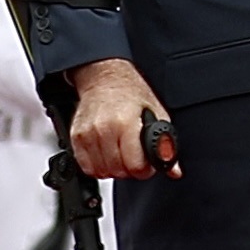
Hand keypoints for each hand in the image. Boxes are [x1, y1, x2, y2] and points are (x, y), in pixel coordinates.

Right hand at [70, 59, 178, 181]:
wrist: (105, 78)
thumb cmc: (131, 93)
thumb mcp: (157, 113)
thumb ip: (166, 144)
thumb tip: (173, 170)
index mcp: (126, 123)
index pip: (135, 166)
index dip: (145, 169)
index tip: (146, 162)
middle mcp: (104, 129)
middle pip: (118, 171)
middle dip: (130, 169)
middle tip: (134, 157)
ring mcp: (88, 134)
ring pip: (102, 172)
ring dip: (114, 169)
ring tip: (120, 154)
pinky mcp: (76, 137)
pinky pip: (86, 167)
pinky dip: (97, 166)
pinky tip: (106, 154)